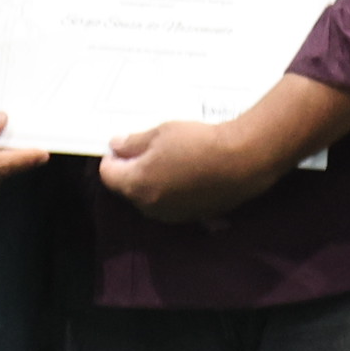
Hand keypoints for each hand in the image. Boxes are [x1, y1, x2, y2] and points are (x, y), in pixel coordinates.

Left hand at [98, 118, 282, 227]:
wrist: (242, 161)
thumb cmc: (198, 142)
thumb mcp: (161, 133)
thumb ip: (133, 143)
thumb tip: (115, 147)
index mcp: (136, 185)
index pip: (108, 175)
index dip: (111, 158)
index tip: (121, 144)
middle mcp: (149, 206)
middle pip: (128, 189)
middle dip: (132, 171)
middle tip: (148, 149)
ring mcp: (171, 215)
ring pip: (150, 198)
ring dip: (152, 182)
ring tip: (171, 160)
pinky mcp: (191, 217)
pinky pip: (171, 203)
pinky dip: (172, 190)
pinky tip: (188, 173)